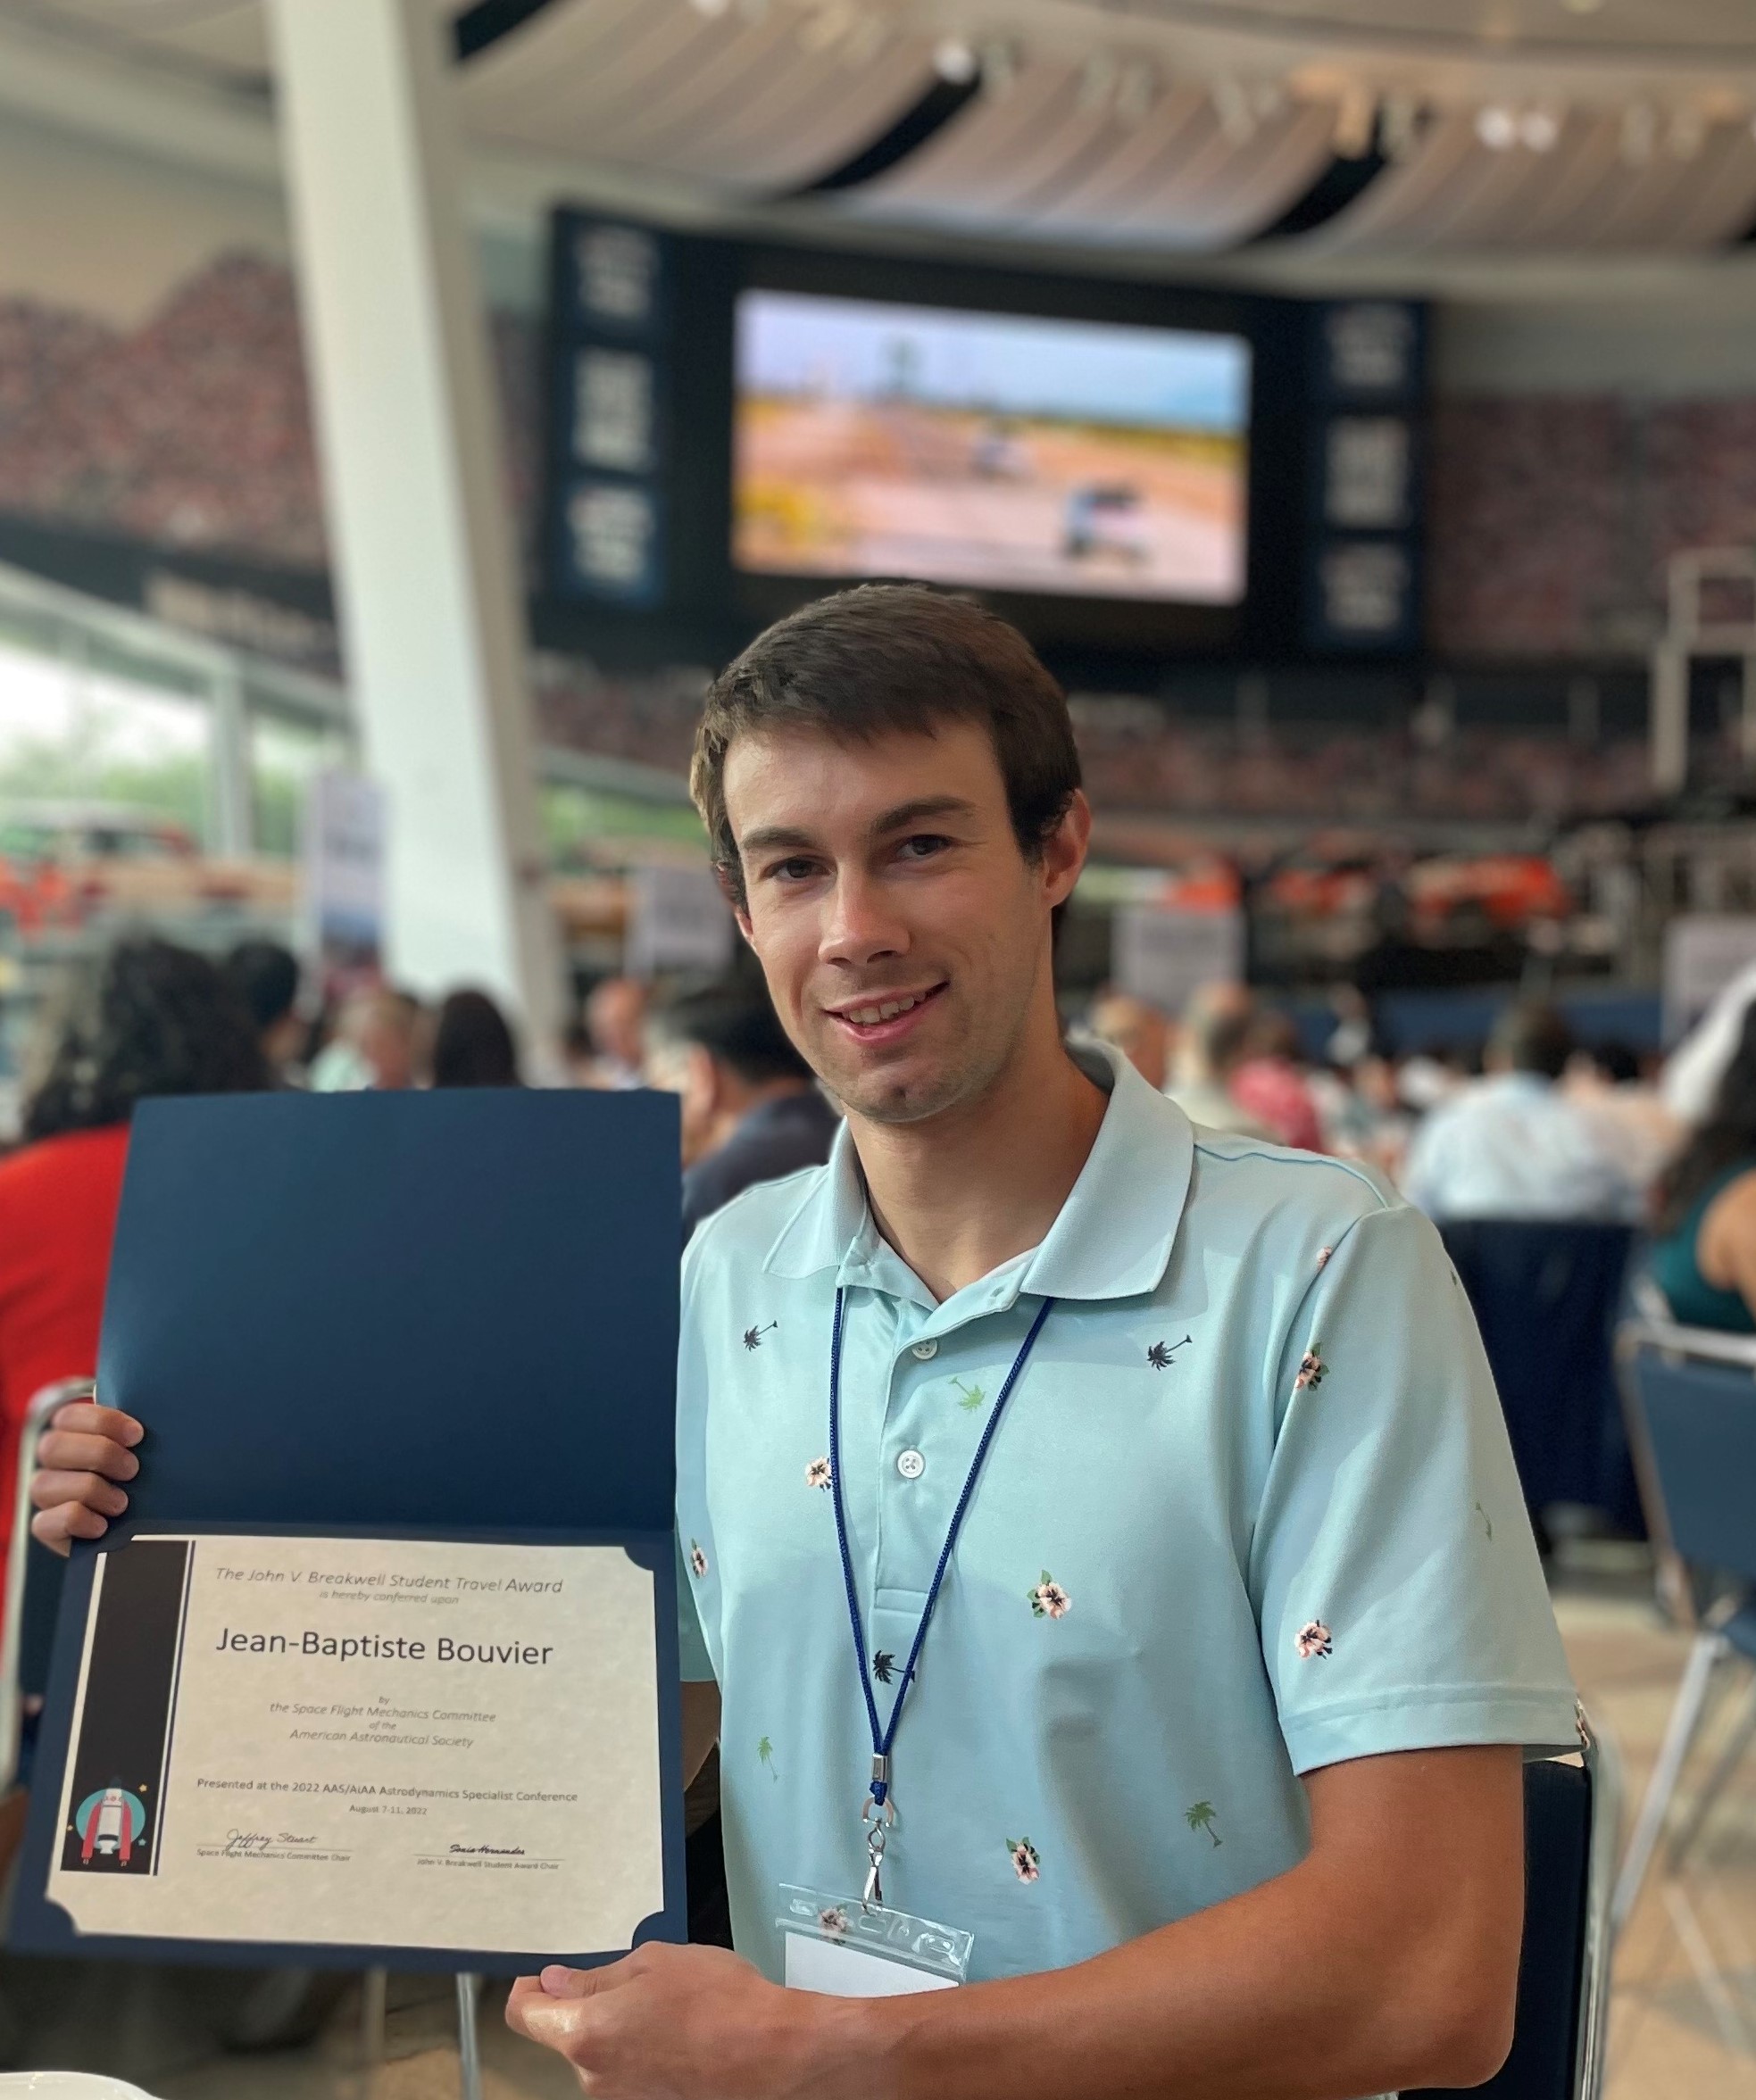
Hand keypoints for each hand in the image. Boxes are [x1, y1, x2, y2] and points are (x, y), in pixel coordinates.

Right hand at [30, 1402, 142, 1553]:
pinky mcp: (46, 1528)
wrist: (145, 1525)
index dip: (103, 1421)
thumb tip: (147, 1417)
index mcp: (71, 1433)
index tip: (137, 1435)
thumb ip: (138, 1434)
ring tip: (122, 1503)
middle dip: (98, 1454)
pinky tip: (102, 1526)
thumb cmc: (146, 1477)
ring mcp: (46, 1495)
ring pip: (45, 1485)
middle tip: (133, 1469)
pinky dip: (77, 1521)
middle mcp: (52, 1462)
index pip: (69, 1416)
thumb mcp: (146, 1451)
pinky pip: (44, 1522)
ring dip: (90, 1491)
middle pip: (53, 1446)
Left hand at [506, 1942, 849, 2099]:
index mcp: (585, 2034)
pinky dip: (644, 2051)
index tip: (546, 1975)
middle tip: (637, 1979)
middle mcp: (593, 2078)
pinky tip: (682, 2034)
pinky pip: (629, 2072)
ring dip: (621, 2029)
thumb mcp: (653, 1962)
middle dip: (590, 2005)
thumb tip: (555, 1983)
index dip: (530, 1988)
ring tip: (671, 2006)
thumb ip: (597, 1976)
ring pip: (602, 2053)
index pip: (523, 2015)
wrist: (775, 2054)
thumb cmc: (719, 2001)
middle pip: (567, 2035)